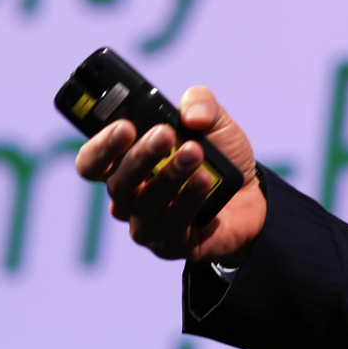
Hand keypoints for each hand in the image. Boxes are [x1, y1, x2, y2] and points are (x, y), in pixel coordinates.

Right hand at [73, 86, 265, 262]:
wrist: (254, 194)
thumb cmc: (221, 157)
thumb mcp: (215, 120)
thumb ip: (201, 103)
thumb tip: (191, 114)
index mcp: (127, 164)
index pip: (92, 162)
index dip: (101, 147)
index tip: (125, 127)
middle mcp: (130, 197)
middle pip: (118, 183)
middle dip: (140, 156)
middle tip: (165, 135)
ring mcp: (147, 224)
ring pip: (144, 204)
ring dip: (169, 176)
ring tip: (195, 154)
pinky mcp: (171, 245)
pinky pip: (171, 226)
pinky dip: (188, 201)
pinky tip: (204, 181)